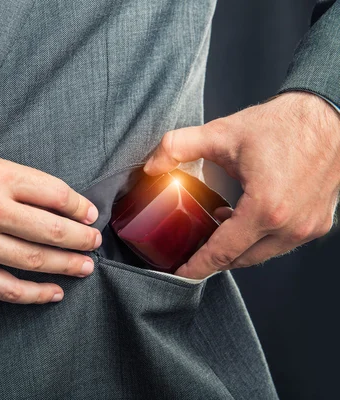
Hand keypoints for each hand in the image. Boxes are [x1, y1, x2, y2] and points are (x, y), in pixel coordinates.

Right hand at [0, 152, 101, 303]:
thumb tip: (62, 204)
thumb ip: (22, 182)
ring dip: (67, 266)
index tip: (90, 214)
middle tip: (94, 242)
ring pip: (35, 262)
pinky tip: (53, 292)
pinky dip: (35, 294)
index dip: (79, 207)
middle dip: (81, 239)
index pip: (54, 195)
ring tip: (85, 265)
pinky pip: (7, 289)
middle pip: (51, 230)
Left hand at [144, 91, 339, 278]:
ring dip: (236, 248)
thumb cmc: (283, 123)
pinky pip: (280, 244)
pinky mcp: (318, 223)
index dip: (196, 266)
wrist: (330, 114)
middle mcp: (290, 226)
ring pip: (261, 255)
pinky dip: (257, 239)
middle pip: (240, 260)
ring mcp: (308, 227)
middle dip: (212, 259)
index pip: (222, 253)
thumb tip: (152, 166)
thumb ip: (178, 147)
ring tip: (213, 228)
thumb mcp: (222, 132)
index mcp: (265, 209)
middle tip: (189, 250)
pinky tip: (241, 219)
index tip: (179, 273)